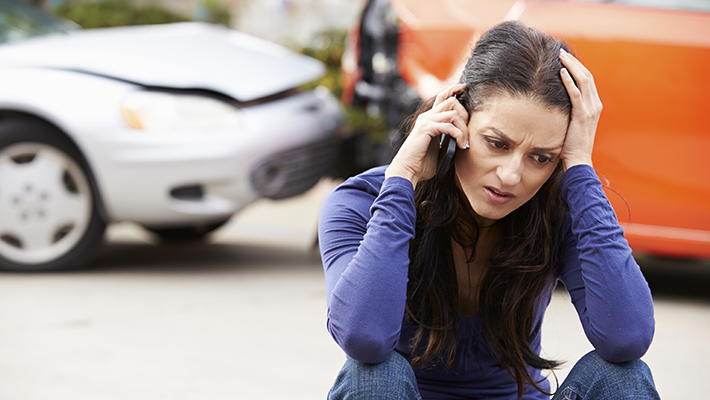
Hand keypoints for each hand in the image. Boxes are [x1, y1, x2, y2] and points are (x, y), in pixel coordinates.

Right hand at [385, 84, 469, 186]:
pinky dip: (458, 135)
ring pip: (453, 113)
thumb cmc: (422, 163)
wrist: (408, 170)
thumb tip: (466, 136)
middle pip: (451, 101)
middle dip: (465, 115)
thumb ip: (450, 138)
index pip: (443, 97)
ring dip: (463, 128)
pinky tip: (460, 145)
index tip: (466, 89)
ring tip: (464, 143)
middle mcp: (427, 116)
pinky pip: (449, 126)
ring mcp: (426, 121)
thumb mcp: (440, 147)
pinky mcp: (426, 129)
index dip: (454, 90)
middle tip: (468, 134)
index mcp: (429, 119)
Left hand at [559, 49, 602, 170]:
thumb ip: (571, 111)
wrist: (578, 159)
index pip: (587, 80)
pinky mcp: (582, 115)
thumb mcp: (573, 123)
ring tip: (560, 56)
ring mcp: (590, 110)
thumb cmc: (572, 144)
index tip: (566, 58)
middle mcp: (595, 105)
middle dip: (574, 62)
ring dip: (571, 66)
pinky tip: (561, 72)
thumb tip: (558, 102)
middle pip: (586, 76)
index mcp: (594, 105)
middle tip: (561, 52)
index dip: (577, 67)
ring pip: (583, 80)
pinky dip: (569, 81)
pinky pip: (576, 93)